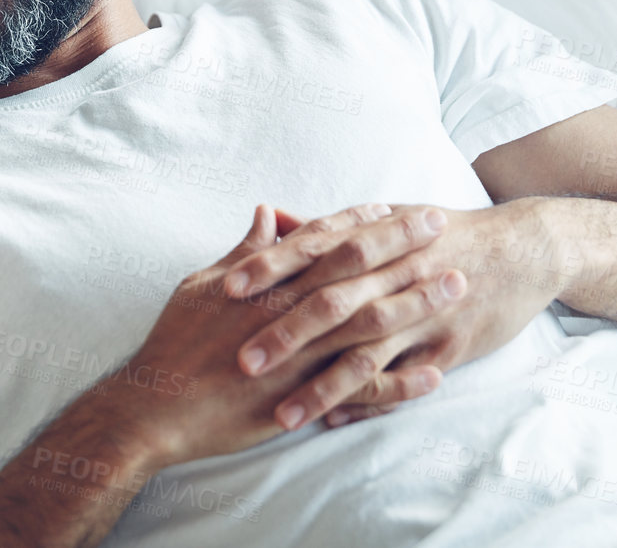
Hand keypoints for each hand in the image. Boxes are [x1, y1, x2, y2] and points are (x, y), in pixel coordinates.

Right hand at [99, 203, 464, 469]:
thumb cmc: (175, 344)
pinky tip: (435, 374)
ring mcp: (304, 356)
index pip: (328, 241)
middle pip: (361, 271)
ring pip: (373, 324)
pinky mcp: (306, 398)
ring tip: (457, 287)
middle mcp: (293, 312)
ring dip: (418, 304)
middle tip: (444, 226)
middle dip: (404, 247)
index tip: (400, 208)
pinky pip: (365, 390)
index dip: (366, 222)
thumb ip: (244, 252)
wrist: (159, 407)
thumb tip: (270, 216)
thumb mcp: (203, 284)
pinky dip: (402, 382)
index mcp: (271, 281)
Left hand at [220, 199, 569, 430]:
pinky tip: (336, 418)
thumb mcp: (387, 216)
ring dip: (322, 385)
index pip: (313, 250)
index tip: (226, 288)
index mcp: (376, 234)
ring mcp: (424, 312)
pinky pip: (403, 379)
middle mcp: (397, 271)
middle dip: (286, 334)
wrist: (523, 249)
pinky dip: (369, 400)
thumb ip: (325, 227)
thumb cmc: (441, 233)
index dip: (270, 268)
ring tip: (283, 413)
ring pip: (366, 353)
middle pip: (333, 303)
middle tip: (241, 362)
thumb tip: (268, 218)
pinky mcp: (449, 346)